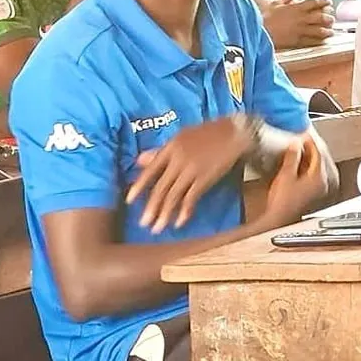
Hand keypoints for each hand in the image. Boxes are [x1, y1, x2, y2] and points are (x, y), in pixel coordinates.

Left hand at [126, 118, 251, 232]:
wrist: (232, 132)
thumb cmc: (205, 134)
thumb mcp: (179, 138)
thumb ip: (159, 151)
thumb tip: (139, 161)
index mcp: (170, 148)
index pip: (150, 170)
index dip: (139, 186)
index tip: (129, 200)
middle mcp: (178, 160)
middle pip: (161, 187)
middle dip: (151, 208)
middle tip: (143, 223)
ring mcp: (192, 170)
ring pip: (174, 195)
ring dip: (165, 214)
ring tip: (157, 228)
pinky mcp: (205, 178)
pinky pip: (192, 198)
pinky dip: (185, 211)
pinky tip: (179, 222)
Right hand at [259, 136, 326, 228]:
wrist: (279, 217)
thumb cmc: (283, 200)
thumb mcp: (286, 174)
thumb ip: (292, 158)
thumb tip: (296, 145)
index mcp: (318, 177)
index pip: (318, 154)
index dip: (310, 143)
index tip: (304, 135)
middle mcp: (322, 182)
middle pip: (320, 159)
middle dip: (312, 148)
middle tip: (303, 139)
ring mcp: (318, 188)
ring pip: (317, 166)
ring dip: (310, 156)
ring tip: (301, 148)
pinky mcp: (312, 191)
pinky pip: (313, 173)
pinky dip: (308, 165)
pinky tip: (299, 162)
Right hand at [263, 0, 333, 48]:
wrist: (259, 30)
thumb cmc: (265, 17)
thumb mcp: (273, 4)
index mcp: (296, 8)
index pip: (315, 2)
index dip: (324, 1)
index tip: (328, 2)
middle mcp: (301, 19)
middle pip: (322, 17)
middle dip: (329, 17)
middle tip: (331, 18)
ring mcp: (300, 31)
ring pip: (320, 31)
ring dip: (327, 31)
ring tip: (330, 31)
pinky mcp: (297, 41)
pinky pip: (312, 42)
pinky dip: (319, 41)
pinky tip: (322, 41)